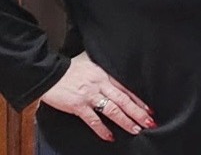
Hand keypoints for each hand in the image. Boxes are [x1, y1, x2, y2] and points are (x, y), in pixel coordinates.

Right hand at [39, 52, 154, 141]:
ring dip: (125, 121)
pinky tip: (110, 137)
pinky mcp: (78, 106)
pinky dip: (102, 130)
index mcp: (105, 75)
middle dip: (138, 112)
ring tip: (136, 129)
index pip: (126, 89)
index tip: (149, 109)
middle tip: (149, 122)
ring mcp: (90, 96)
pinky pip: (93, 120)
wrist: (50, 73)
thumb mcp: (91, 64)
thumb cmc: (69, 68)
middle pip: (124, 100)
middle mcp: (101, 85)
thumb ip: (103, 72)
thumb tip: (113, 76)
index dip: (139, 100)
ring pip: (112, 110)